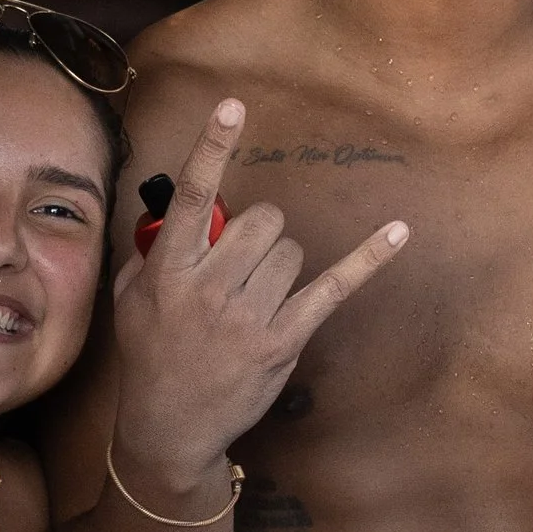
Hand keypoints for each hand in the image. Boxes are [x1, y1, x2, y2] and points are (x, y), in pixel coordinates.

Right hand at [109, 98, 407, 492]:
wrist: (170, 425)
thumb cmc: (151, 355)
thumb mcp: (132, 298)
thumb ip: (153, 248)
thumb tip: (180, 210)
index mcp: (169, 269)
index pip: (193, 196)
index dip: (212, 147)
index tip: (233, 106)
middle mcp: (210, 287)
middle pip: (263, 220)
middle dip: (259, 232)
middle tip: (242, 264)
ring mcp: (249, 315)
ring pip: (291, 250)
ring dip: (280, 263)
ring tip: (256, 297)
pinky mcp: (284, 339)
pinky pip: (334, 286)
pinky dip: (368, 258)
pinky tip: (400, 231)